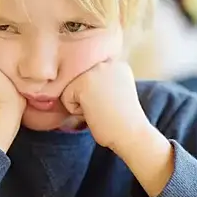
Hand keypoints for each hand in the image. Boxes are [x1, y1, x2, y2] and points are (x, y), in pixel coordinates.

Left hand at [61, 60, 174, 196]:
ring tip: (101, 110)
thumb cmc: (122, 121)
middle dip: (86, 97)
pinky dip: (76, 111)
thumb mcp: (116, 92)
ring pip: (70, 88)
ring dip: (81, 104)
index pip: (88, 76)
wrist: (131, 133)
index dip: (95, 95)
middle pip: (77, 80)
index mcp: (116, 64)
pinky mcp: (84, 82)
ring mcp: (95, 70)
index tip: (112, 104)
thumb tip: (78, 83)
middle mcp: (106, 62)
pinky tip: (95, 112)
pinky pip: (65, 98)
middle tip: (106, 108)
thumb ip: (100, 83)